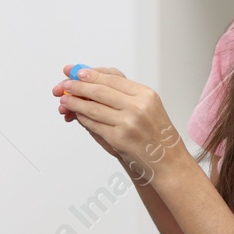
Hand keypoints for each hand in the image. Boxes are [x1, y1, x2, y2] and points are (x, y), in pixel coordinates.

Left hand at [55, 65, 185, 180]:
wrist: (168, 162)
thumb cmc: (157, 135)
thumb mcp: (148, 107)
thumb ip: (123, 96)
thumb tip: (92, 85)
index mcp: (146, 94)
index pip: (113, 79)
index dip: (91, 74)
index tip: (76, 72)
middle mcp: (138, 106)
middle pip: (100, 91)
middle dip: (78, 86)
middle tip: (65, 85)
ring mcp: (128, 123)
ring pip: (93, 108)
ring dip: (75, 103)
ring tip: (65, 100)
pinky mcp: (119, 139)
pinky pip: (94, 125)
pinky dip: (82, 118)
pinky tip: (76, 115)